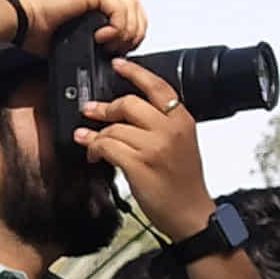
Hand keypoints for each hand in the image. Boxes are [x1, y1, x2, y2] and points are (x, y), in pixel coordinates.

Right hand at [13, 0, 144, 54]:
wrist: (18, 19)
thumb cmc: (35, 27)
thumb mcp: (76, 32)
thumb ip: (97, 33)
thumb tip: (112, 50)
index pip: (128, 5)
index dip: (131, 28)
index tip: (120, 47)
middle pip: (134, 4)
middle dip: (134, 31)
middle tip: (119, 49)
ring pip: (130, 6)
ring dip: (125, 31)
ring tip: (109, 46)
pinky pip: (119, 8)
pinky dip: (116, 27)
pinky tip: (101, 37)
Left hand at [77, 57, 214, 237]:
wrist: (190, 214)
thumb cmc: (184, 182)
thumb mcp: (182, 143)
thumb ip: (162, 124)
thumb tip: (127, 111)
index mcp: (182, 120)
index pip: (157, 86)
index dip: (134, 72)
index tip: (118, 65)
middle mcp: (170, 130)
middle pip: (129, 103)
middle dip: (105, 108)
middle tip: (91, 110)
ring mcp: (154, 148)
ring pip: (113, 128)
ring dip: (96, 135)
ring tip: (88, 140)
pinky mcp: (139, 165)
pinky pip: (106, 147)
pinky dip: (94, 149)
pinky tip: (93, 154)